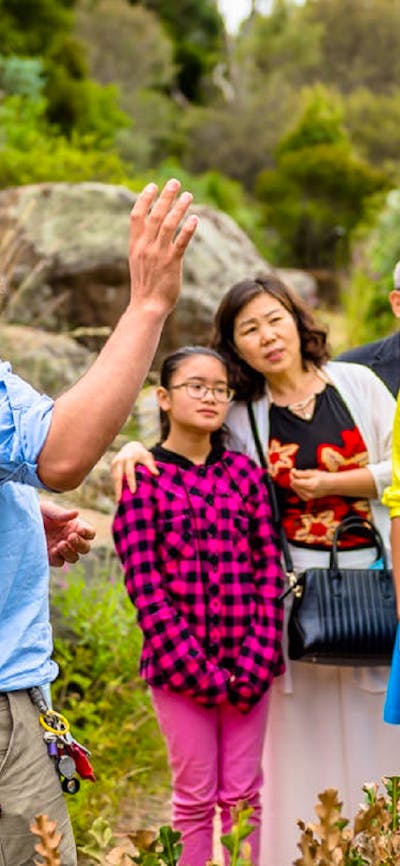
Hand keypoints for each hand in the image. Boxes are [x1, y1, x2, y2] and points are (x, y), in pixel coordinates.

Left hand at [40, 500, 95, 566]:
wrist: (20, 520)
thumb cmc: (38, 512)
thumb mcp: (49, 509)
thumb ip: (62, 513)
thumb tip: (76, 513)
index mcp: (75, 527)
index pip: (89, 533)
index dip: (88, 533)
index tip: (80, 530)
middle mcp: (70, 539)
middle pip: (85, 548)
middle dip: (80, 544)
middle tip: (70, 537)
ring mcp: (61, 550)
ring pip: (74, 558)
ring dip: (70, 553)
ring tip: (61, 544)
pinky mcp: (50, 557)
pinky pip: (59, 562)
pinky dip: (59, 558)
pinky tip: (53, 550)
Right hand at [111, 441, 158, 500]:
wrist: (131, 447)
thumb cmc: (142, 454)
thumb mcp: (147, 457)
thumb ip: (151, 465)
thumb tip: (156, 474)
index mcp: (129, 458)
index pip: (130, 472)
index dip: (131, 482)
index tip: (133, 492)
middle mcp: (120, 460)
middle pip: (118, 477)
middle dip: (119, 488)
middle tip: (120, 500)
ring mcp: (115, 463)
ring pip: (115, 478)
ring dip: (116, 489)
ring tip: (118, 500)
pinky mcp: (112, 466)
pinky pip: (114, 478)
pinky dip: (116, 486)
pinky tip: (118, 494)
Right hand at [129, 179, 197, 314]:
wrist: (146, 306)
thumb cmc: (145, 286)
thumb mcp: (138, 262)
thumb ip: (143, 246)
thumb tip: (150, 232)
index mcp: (135, 245)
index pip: (137, 216)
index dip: (144, 199)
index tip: (152, 186)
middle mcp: (146, 246)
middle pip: (155, 215)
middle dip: (165, 196)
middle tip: (175, 182)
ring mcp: (158, 254)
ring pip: (169, 224)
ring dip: (179, 207)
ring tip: (188, 195)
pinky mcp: (172, 263)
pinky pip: (181, 241)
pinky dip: (188, 228)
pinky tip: (195, 219)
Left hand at [289, 468, 330, 500]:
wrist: (332, 485)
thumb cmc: (323, 477)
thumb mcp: (312, 472)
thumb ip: (301, 473)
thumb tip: (292, 472)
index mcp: (310, 486)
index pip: (294, 482)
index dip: (292, 475)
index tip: (293, 470)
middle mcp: (308, 493)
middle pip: (294, 486)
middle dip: (293, 479)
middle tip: (297, 472)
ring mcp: (308, 497)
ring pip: (295, 489)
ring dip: (296, 483)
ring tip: (302, 478)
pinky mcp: (308, 499)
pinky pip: (298, 493)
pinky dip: (298, 488)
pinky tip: (303, 484)